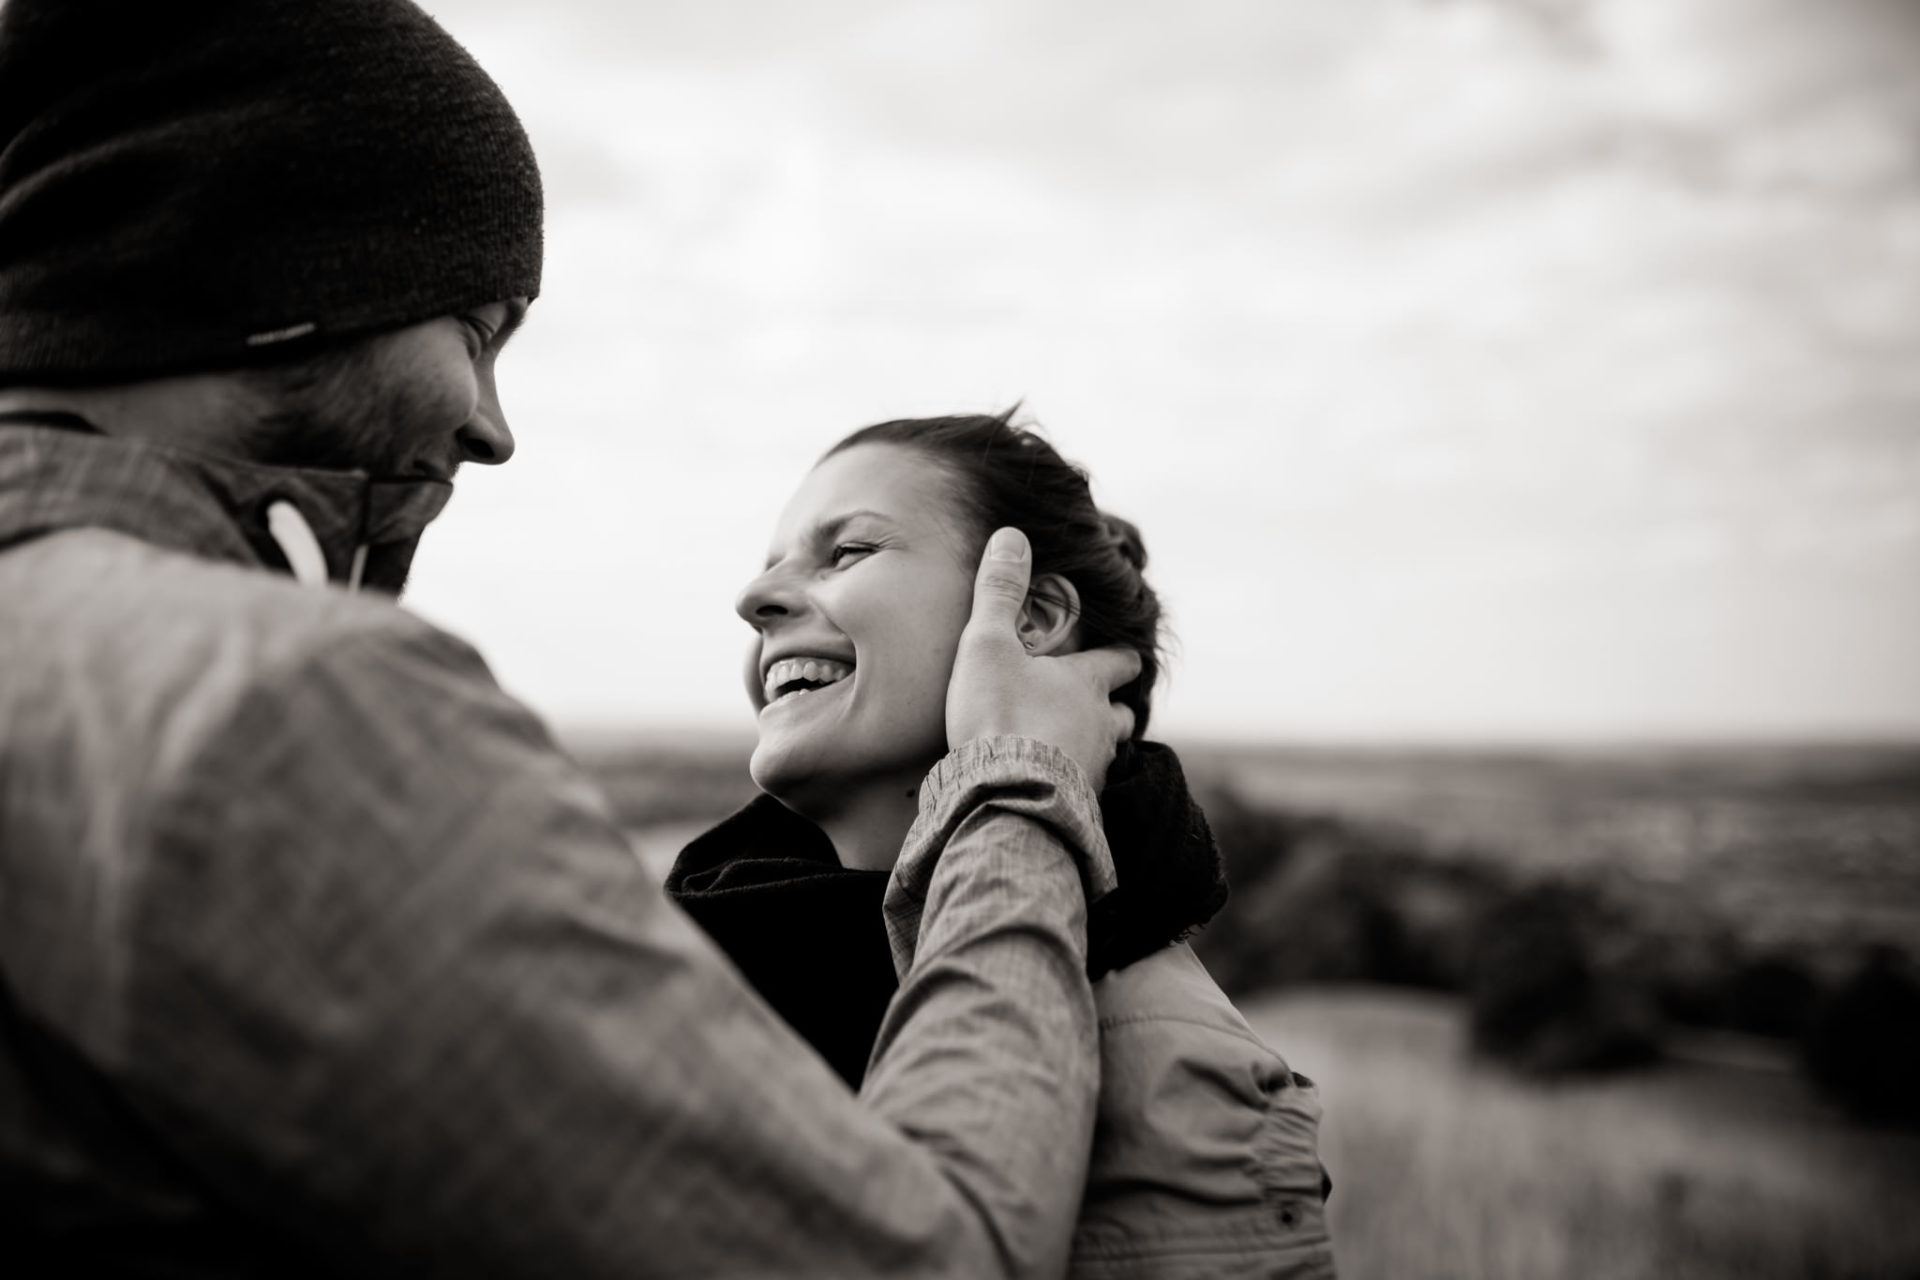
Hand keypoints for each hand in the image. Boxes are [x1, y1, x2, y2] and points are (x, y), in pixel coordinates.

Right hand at [947, 527, 1141, 789]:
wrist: (1003, 796)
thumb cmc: (998, 716)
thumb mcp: (987, 644)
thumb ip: (998, 591)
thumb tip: (1012, 535)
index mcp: (1086, 682)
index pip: (1119, 662)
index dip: (1119, 657)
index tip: (1120, 656)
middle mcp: (1100, 725)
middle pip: (1122, 714)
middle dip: (1113, 707)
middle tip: (1098, 705)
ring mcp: (1093, 768)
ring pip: (1109, 752)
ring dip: (1097, 746)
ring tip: (1077, 747)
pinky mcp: (1078, 805)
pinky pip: (1086, 790)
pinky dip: (1076, 783)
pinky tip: (1055, 785)